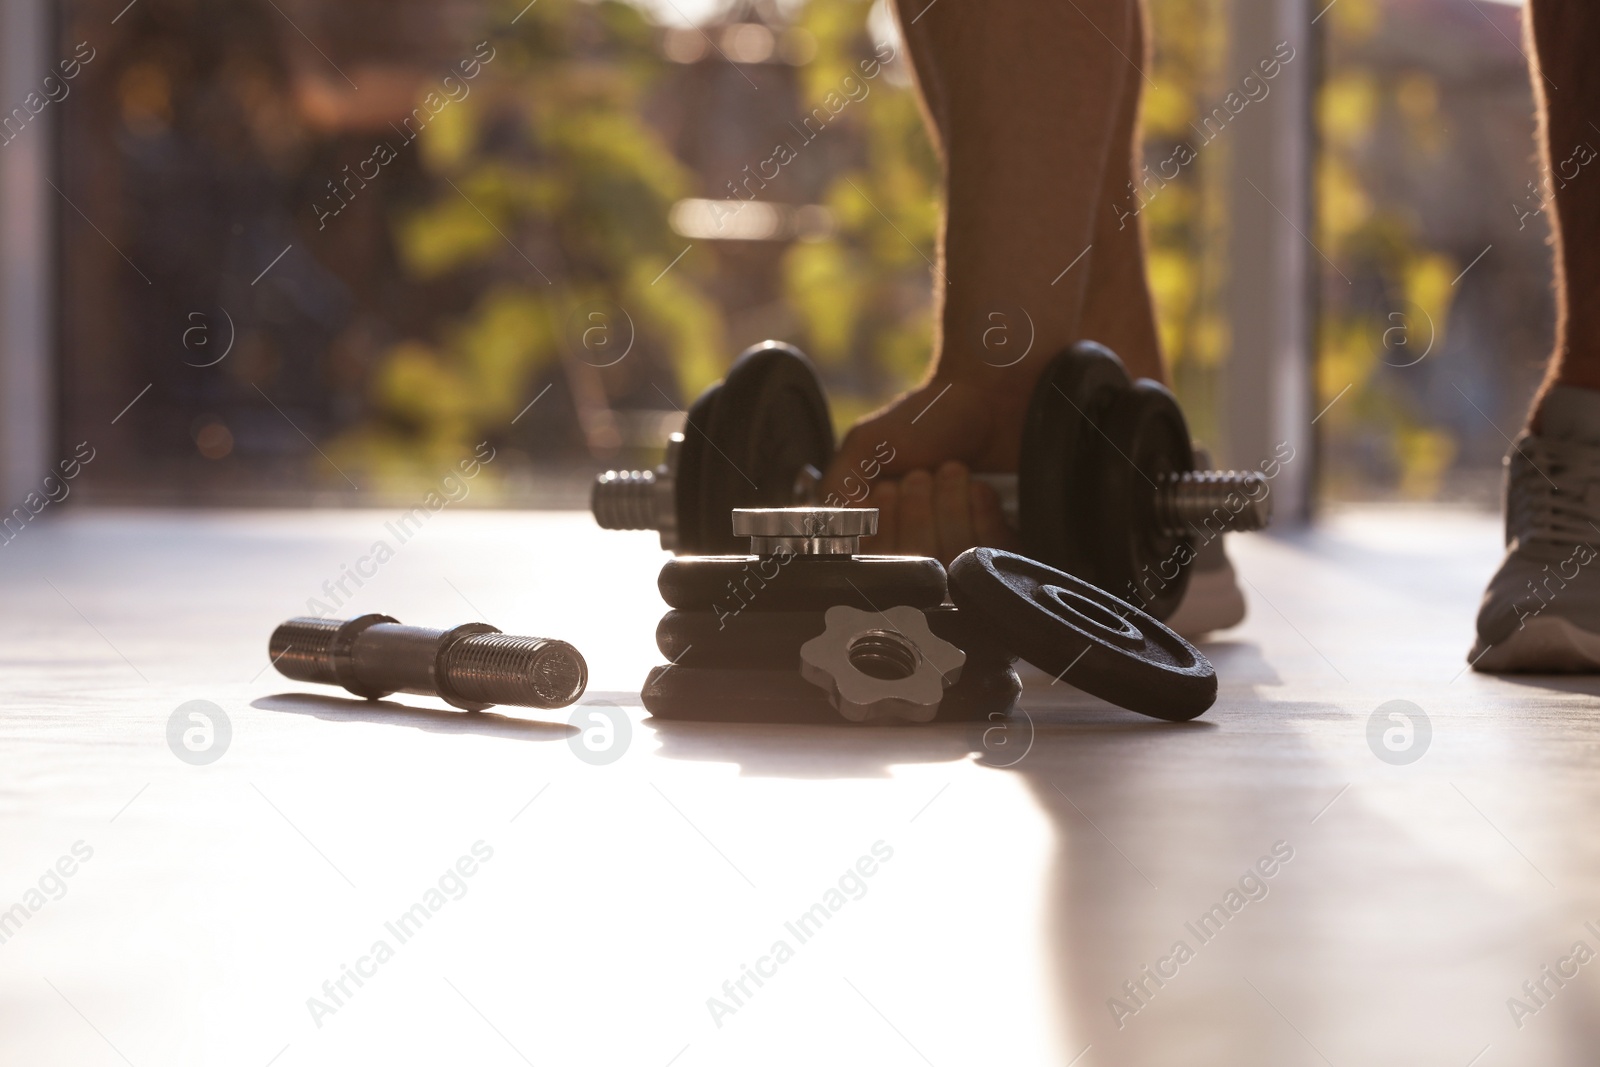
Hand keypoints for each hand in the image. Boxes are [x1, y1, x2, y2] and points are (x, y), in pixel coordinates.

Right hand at [820, 377, 1024, 563]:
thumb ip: (837, 488)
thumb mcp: (866, 444)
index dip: (882, 526)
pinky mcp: (994, 547)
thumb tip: (836, 536)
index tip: (888, 487)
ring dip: (949, 504)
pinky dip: (980, 511)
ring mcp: (956, 550)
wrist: (985, 401)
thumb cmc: (923, 422)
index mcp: (876, 528)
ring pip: (949, 556)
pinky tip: (977, 487)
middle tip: (923, 474)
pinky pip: (986, 551)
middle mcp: (914, 547)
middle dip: (917, 511)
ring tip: (952, 471)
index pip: (873, 563)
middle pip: (912, 563)